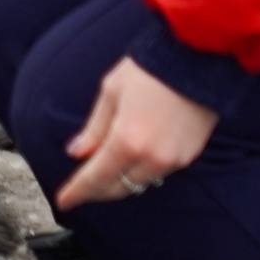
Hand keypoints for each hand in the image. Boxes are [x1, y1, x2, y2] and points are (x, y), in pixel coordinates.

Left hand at [54, 57, 217, 209]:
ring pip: (139, 182)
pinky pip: (158, 172)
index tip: (63, 200)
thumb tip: (76, 152)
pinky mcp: (189, 156)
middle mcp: (151, 157)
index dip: (77, 192)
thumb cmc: (149, 69)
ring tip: (104, 172)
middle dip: (97, 190)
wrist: (196, 58)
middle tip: (81, 188)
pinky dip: (141, 170)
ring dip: (120, 181)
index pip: (95, 178)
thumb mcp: (111, 92)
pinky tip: (132, 159)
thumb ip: (94, 128)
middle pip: (118, 187)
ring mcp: (173, 160)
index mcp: (127, 140)